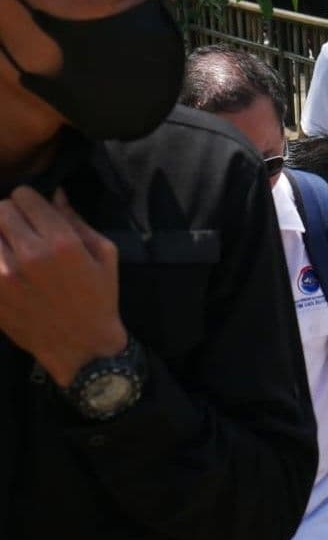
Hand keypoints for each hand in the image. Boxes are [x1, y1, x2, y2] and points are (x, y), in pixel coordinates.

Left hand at [0, 187, 124, 385]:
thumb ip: (77, 221)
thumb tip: (56, 194)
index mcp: (61, 242)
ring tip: (9, 248)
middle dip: (10, 214)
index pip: (25, 196)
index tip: (34, 211)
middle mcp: (29, 255)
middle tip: (19, 228)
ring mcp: (3, 276)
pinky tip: (6, 264)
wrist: (80, 345)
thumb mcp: (105, 254)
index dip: (29, 200)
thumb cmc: (98, 297)